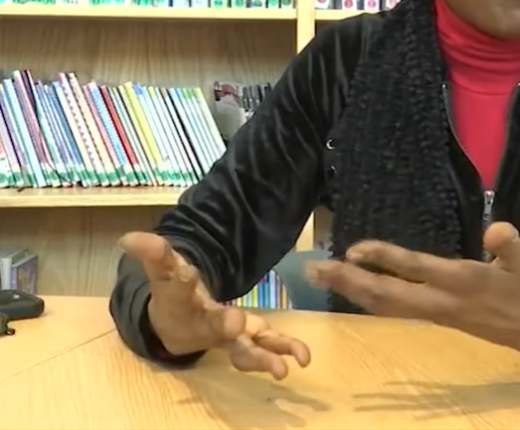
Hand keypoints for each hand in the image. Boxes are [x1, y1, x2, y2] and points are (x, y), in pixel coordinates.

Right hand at [118, 232, 310, 378]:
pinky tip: (304, 356)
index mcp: (186, 306)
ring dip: (263, 358)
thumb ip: (155, 254)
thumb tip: (129, 237)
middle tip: (238, 326)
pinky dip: (285, 349)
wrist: (176, 328)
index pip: (186, 296)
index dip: (193, 293)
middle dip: (229, 331)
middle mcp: (209, 327)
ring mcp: (232, 336)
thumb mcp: (164, 271)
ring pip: (246, 350)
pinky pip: (268, 345)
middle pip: (220, 332)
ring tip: (282, 368)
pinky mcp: (251, 336)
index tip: (204, 290)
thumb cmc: (173, 296)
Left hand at [305, 222, 519, 359]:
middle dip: (350, 283)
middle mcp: (442, 301)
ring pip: (387, 306)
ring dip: (353, 291)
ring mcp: (436, 313)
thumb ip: (510, 243)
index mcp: (464, 282)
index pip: (416, 269)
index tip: (355, 249)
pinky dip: (369, 298)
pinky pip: (395, 309)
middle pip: (387, 296)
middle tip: (315, 270)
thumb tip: (497, 229)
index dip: (385, 259)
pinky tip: (354, 288)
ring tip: (322, 276)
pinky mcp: (436, 317)